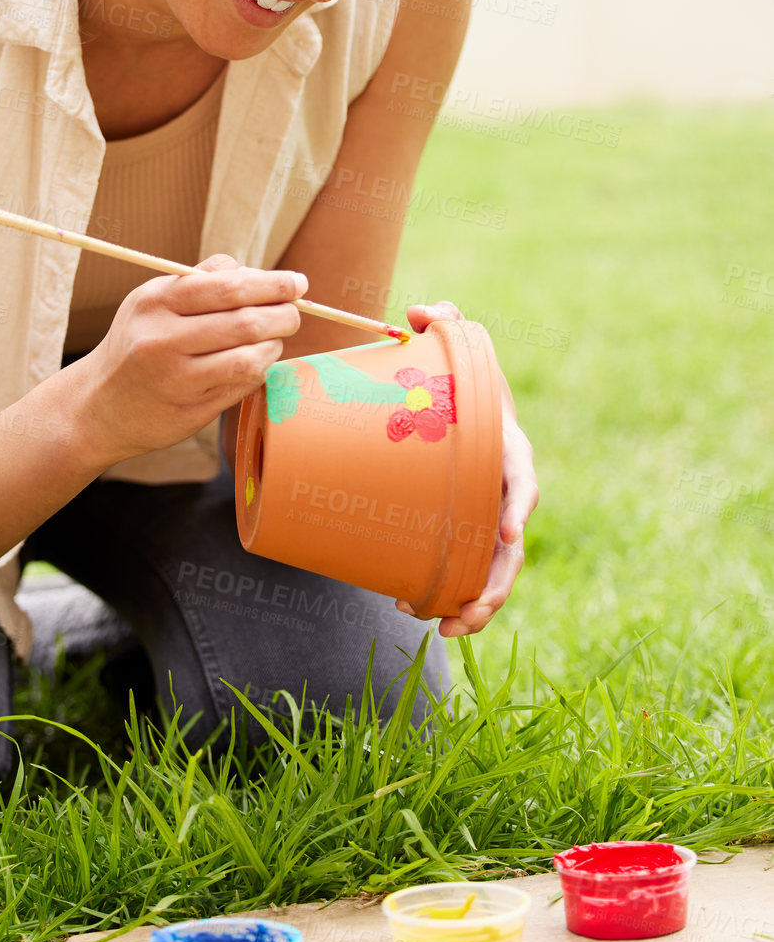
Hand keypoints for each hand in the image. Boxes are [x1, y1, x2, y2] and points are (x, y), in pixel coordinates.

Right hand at [75, 255, 306, 464]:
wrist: (97, 406)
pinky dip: (258, 371)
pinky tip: (254, 364)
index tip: (297, 283)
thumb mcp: (151, 302)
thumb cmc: (136, 344)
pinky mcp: (190, 411)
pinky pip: (242, 386)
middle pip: (244, 322)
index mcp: (155, 303)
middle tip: (293, 314)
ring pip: (250, 358)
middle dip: (282, 315)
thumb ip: (200, 281)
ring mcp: (176, 380)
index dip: (271, 284)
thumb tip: (259, 273)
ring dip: (273, 346)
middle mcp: (162, 340)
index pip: (227, 286)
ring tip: (273, 340)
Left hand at [394, 299, 537, 637]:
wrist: (461, 408)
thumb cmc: (460, 379)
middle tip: (469, 610)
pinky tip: (425, 615)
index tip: (509, 531)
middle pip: (510, 547)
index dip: (518, 505)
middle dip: (495, 583)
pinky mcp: (464, 534)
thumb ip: (441, 323)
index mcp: (507, 450)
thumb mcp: (456, 347)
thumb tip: (420, 312)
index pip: (521, 479)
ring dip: (477, 605)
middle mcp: (503, 492)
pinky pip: (466, 573)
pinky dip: (453, 599)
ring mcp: (486, 518)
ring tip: (447, 629)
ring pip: (493, 572)